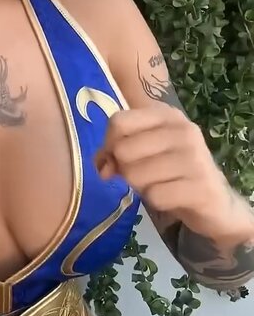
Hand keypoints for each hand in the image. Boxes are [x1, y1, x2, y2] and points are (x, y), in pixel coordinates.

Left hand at [95, 103, 251, 243]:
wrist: (214, 200)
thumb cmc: (171, 171)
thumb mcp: (143, 154)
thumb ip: (114, 153)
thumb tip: (101, 167)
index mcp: (166, 115)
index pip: (119, 121)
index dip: (109, 144)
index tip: (118, 157)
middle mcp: (183, 129)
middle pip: (123, 150)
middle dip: (126, 169)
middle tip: (144, 175)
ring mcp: (195, 157)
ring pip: (136, 175)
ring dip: (141, 187)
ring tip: (160, 185)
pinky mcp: (201, 186)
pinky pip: (154, 196)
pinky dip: (156, 201)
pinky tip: (171, 197)